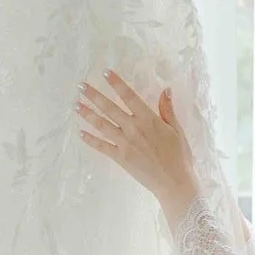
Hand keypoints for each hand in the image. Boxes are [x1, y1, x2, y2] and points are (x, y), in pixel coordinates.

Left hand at [74, 69, 199, 222]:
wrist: (174, 182)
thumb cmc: (179, 156)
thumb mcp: (176, 130)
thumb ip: (167, 110)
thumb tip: (166, 90)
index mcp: (148, 119)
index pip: (129, 96)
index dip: (117, 83)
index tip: (105, 73)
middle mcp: (134, 129)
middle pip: (110, 108)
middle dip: (94, 95)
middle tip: (80, 86)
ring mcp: (125, 143)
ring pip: (102, 125)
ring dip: (87, 114)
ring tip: (75, 105)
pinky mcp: (120, 158)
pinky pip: (102, 146)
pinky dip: (90, 140)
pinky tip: (80, 132)